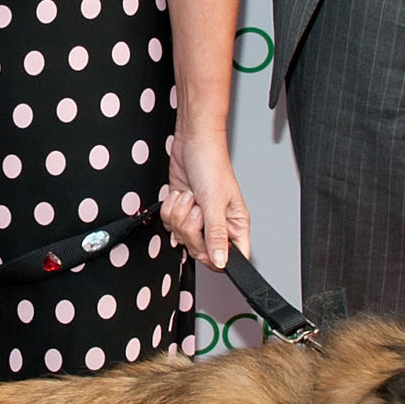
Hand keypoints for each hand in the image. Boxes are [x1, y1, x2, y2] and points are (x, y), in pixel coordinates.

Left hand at [161, 130, 251, 273]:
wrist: (192, 142)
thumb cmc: (212, 164)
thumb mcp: (215, 202)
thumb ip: (216, 234)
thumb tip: (221, 261)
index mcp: (235, 224)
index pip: (231, 258)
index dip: (218, 258)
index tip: (207, 244)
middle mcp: (217, 224)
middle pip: (200, 251)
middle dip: (191, 229)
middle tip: (197, 209)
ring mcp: (197, 218)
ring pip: (181, 237)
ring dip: (179, 215)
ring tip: (190, 197)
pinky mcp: (182, 211)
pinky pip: (169, 224)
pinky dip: (170, 209)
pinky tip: (180, 195)